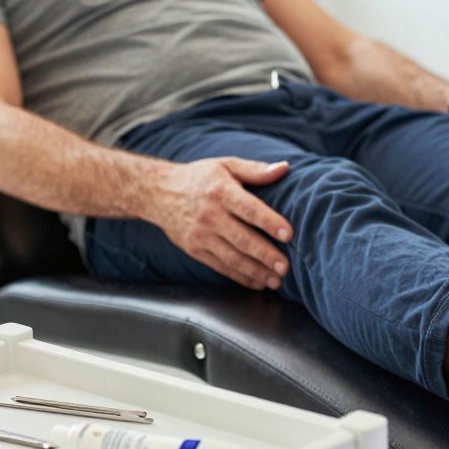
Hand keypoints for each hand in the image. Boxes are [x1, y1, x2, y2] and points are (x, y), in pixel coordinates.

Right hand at [149, 158, 292, 290]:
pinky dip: (240, 277)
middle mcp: (210, 215)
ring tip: (276, 280)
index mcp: (221, 192)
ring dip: (256, 271)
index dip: (269, 222)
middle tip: (285, 267)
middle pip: (242, 239)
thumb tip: (284, 168)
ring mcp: (201, 235)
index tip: (289, 234)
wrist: (159, 192)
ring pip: (232, 258)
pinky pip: (220, 267)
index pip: (249, 209)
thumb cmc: (199, 178)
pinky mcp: (195, 250)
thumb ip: (256, 170)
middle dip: (265, 255)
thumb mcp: (226, 166)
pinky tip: (258, 282)